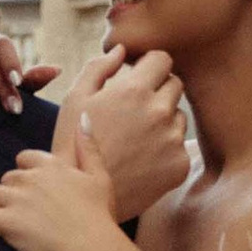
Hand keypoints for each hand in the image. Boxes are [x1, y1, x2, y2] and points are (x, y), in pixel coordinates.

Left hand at [0, 148, 124, 250]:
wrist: (92, 246)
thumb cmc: (99, 214)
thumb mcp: (99, 175)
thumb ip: (88, 146)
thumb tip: (82, 117)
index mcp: (51, 165)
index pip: (24, 158)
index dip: (27, 172)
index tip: (35, 187)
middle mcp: (30, 178)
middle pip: (8, 177)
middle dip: (12, 189)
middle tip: (23, 206)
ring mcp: (16, 200)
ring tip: (7, 215)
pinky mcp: (7, 223)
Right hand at [73, 48, 190, 219]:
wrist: (81, 200)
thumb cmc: (71, 145)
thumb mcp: (74, 100)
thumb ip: (98, 68)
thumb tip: (122, 50)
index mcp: (135, 90)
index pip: (162, 59)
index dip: (149, 66)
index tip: (137, 77)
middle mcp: (160, 112)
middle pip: (175, 84)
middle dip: (158, 89)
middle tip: (134, 110)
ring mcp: (173, 140)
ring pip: (179, 116)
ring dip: (164, 119)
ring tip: (135, 138)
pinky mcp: (179, 165)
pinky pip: (179, 145)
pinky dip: (165, 148)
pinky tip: (141, 159)